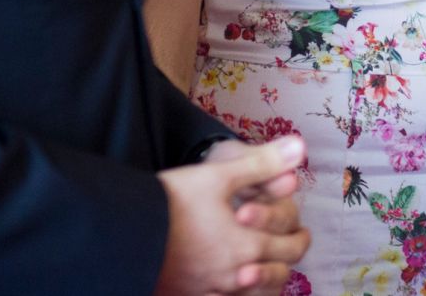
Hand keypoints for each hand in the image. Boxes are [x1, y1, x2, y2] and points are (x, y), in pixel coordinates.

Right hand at [156, 135, 310, 295]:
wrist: (122, 231)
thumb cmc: (172, 201)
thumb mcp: (219, 175)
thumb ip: (263, 163)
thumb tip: (300, 145)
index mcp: (246, 245)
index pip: (289, 249)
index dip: (300, 240)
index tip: (303, 234)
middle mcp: (232, 275)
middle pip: (274, 274)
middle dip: (286, 260)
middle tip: (290, 248)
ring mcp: (208, 291)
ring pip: (250, 293)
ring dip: (262, 279)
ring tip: (262, 266)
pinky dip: (231, 293)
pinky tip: (229, 282)